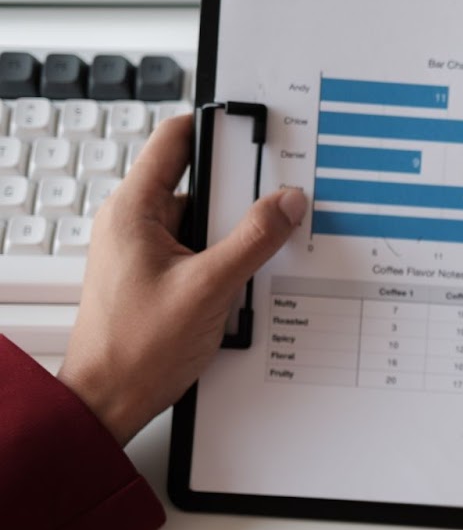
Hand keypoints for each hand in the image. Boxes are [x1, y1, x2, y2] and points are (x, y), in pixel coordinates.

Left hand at [57, 114, 305, 444]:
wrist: (109, 402)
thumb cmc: (135, 350)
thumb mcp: (210, 287)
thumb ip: (255, 239)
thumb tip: (287, 202)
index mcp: (133, 210)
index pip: (175, 140)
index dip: (217, 127)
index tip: (257, 128)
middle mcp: (136, 224)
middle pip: (200, 184)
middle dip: (242, 195)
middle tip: (276, 205)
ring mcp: (147, 251)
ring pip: (206, 222)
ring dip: (237, 236)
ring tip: (254, 261)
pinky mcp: (160, 276)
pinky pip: (202, 252)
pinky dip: (228, 262)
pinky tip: (243, 284)